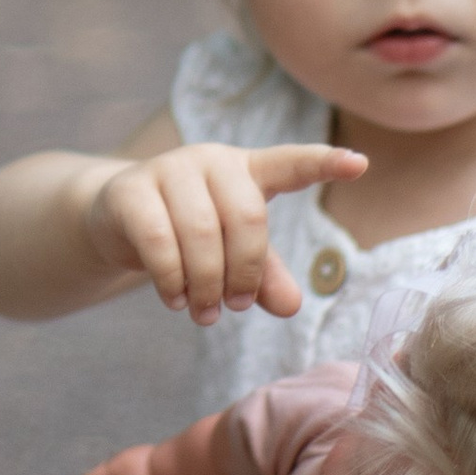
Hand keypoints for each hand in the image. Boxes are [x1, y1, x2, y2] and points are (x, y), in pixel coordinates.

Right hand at [77, 443, 162, 474]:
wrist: (170, 465)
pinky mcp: (146, 454)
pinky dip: (126, 470)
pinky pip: (130, 463)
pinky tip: (134, 473)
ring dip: (112, 473)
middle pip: (103, 471)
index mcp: (110, 471)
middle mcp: (119, 460)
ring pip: (117, 465)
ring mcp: (133, 455)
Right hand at [80, 139, 363, 330]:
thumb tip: (290, 305)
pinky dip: (171, 280)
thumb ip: (265, 275)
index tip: (360, 165)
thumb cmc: (188, 235)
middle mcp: (210, 161)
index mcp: (247, 171)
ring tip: (204, 313)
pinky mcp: (129, 191)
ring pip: (201, 232)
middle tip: (234, 307)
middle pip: (247, 217)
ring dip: (206, 284)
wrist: (115, 221)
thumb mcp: (232, 254)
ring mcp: (168, 170)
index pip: (291, 164)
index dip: (325, 164)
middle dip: (244, 272)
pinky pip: (158, 241)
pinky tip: (175, 299)